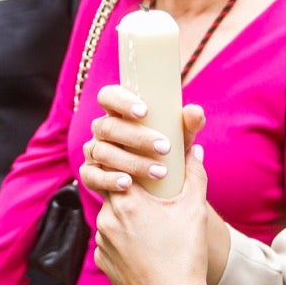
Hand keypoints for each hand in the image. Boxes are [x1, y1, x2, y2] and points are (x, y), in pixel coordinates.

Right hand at [78, 85, 204, 194]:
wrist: (157, 188)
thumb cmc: (165, 152)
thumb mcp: (179, 138)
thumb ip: (188, 125)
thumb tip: (195, 111)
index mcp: (118, 113)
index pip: (108, 96)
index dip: (121, 100)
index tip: (145, 112)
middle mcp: (102, 129)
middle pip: (108, 127)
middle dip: (136, 137)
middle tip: (165, 147)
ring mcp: (94, 152)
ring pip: (103, 151)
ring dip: (131, 161)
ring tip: (159, 172)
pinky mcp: (90, 175)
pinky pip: (91, 175)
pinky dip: (109, 179)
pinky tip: (127, 183)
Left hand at [92, 144, 213, 284]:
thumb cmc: (185, 256)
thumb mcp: (194, 210)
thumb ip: (194, 175)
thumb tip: (195, 150)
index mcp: (126, 201)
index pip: (119, 168)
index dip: (132, 165)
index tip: (145, 167)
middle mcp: (106, 219)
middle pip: (115, 193)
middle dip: (132, 192)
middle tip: (153, 196)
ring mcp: (102, 242)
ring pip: (112, 218)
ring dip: (127, 217)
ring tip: (152, 225)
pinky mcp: (103, 262)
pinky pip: (110, 242)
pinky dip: (124, 241)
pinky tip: (145, 248)